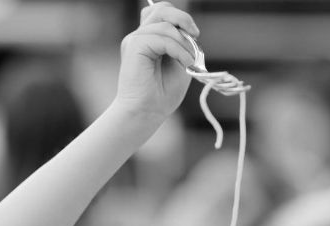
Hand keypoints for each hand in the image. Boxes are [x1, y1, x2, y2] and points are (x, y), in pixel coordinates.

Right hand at [114, 2, 198, 122]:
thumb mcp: (180, 61)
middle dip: (184, 20)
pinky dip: (178, 49)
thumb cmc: (162, 93)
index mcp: (149, 38)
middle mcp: (140, 36)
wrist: (147, 112)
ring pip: (165, 23)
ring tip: (189, 60)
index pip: (164, 12)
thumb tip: (188, 29)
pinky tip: (184, 63)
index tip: (194, 36)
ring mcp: (135, 39)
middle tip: (195, 37)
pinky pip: (162, 37)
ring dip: (183, 42)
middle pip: (162, 9)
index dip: (181, 18)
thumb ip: (182, 42)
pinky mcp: (134, 46)